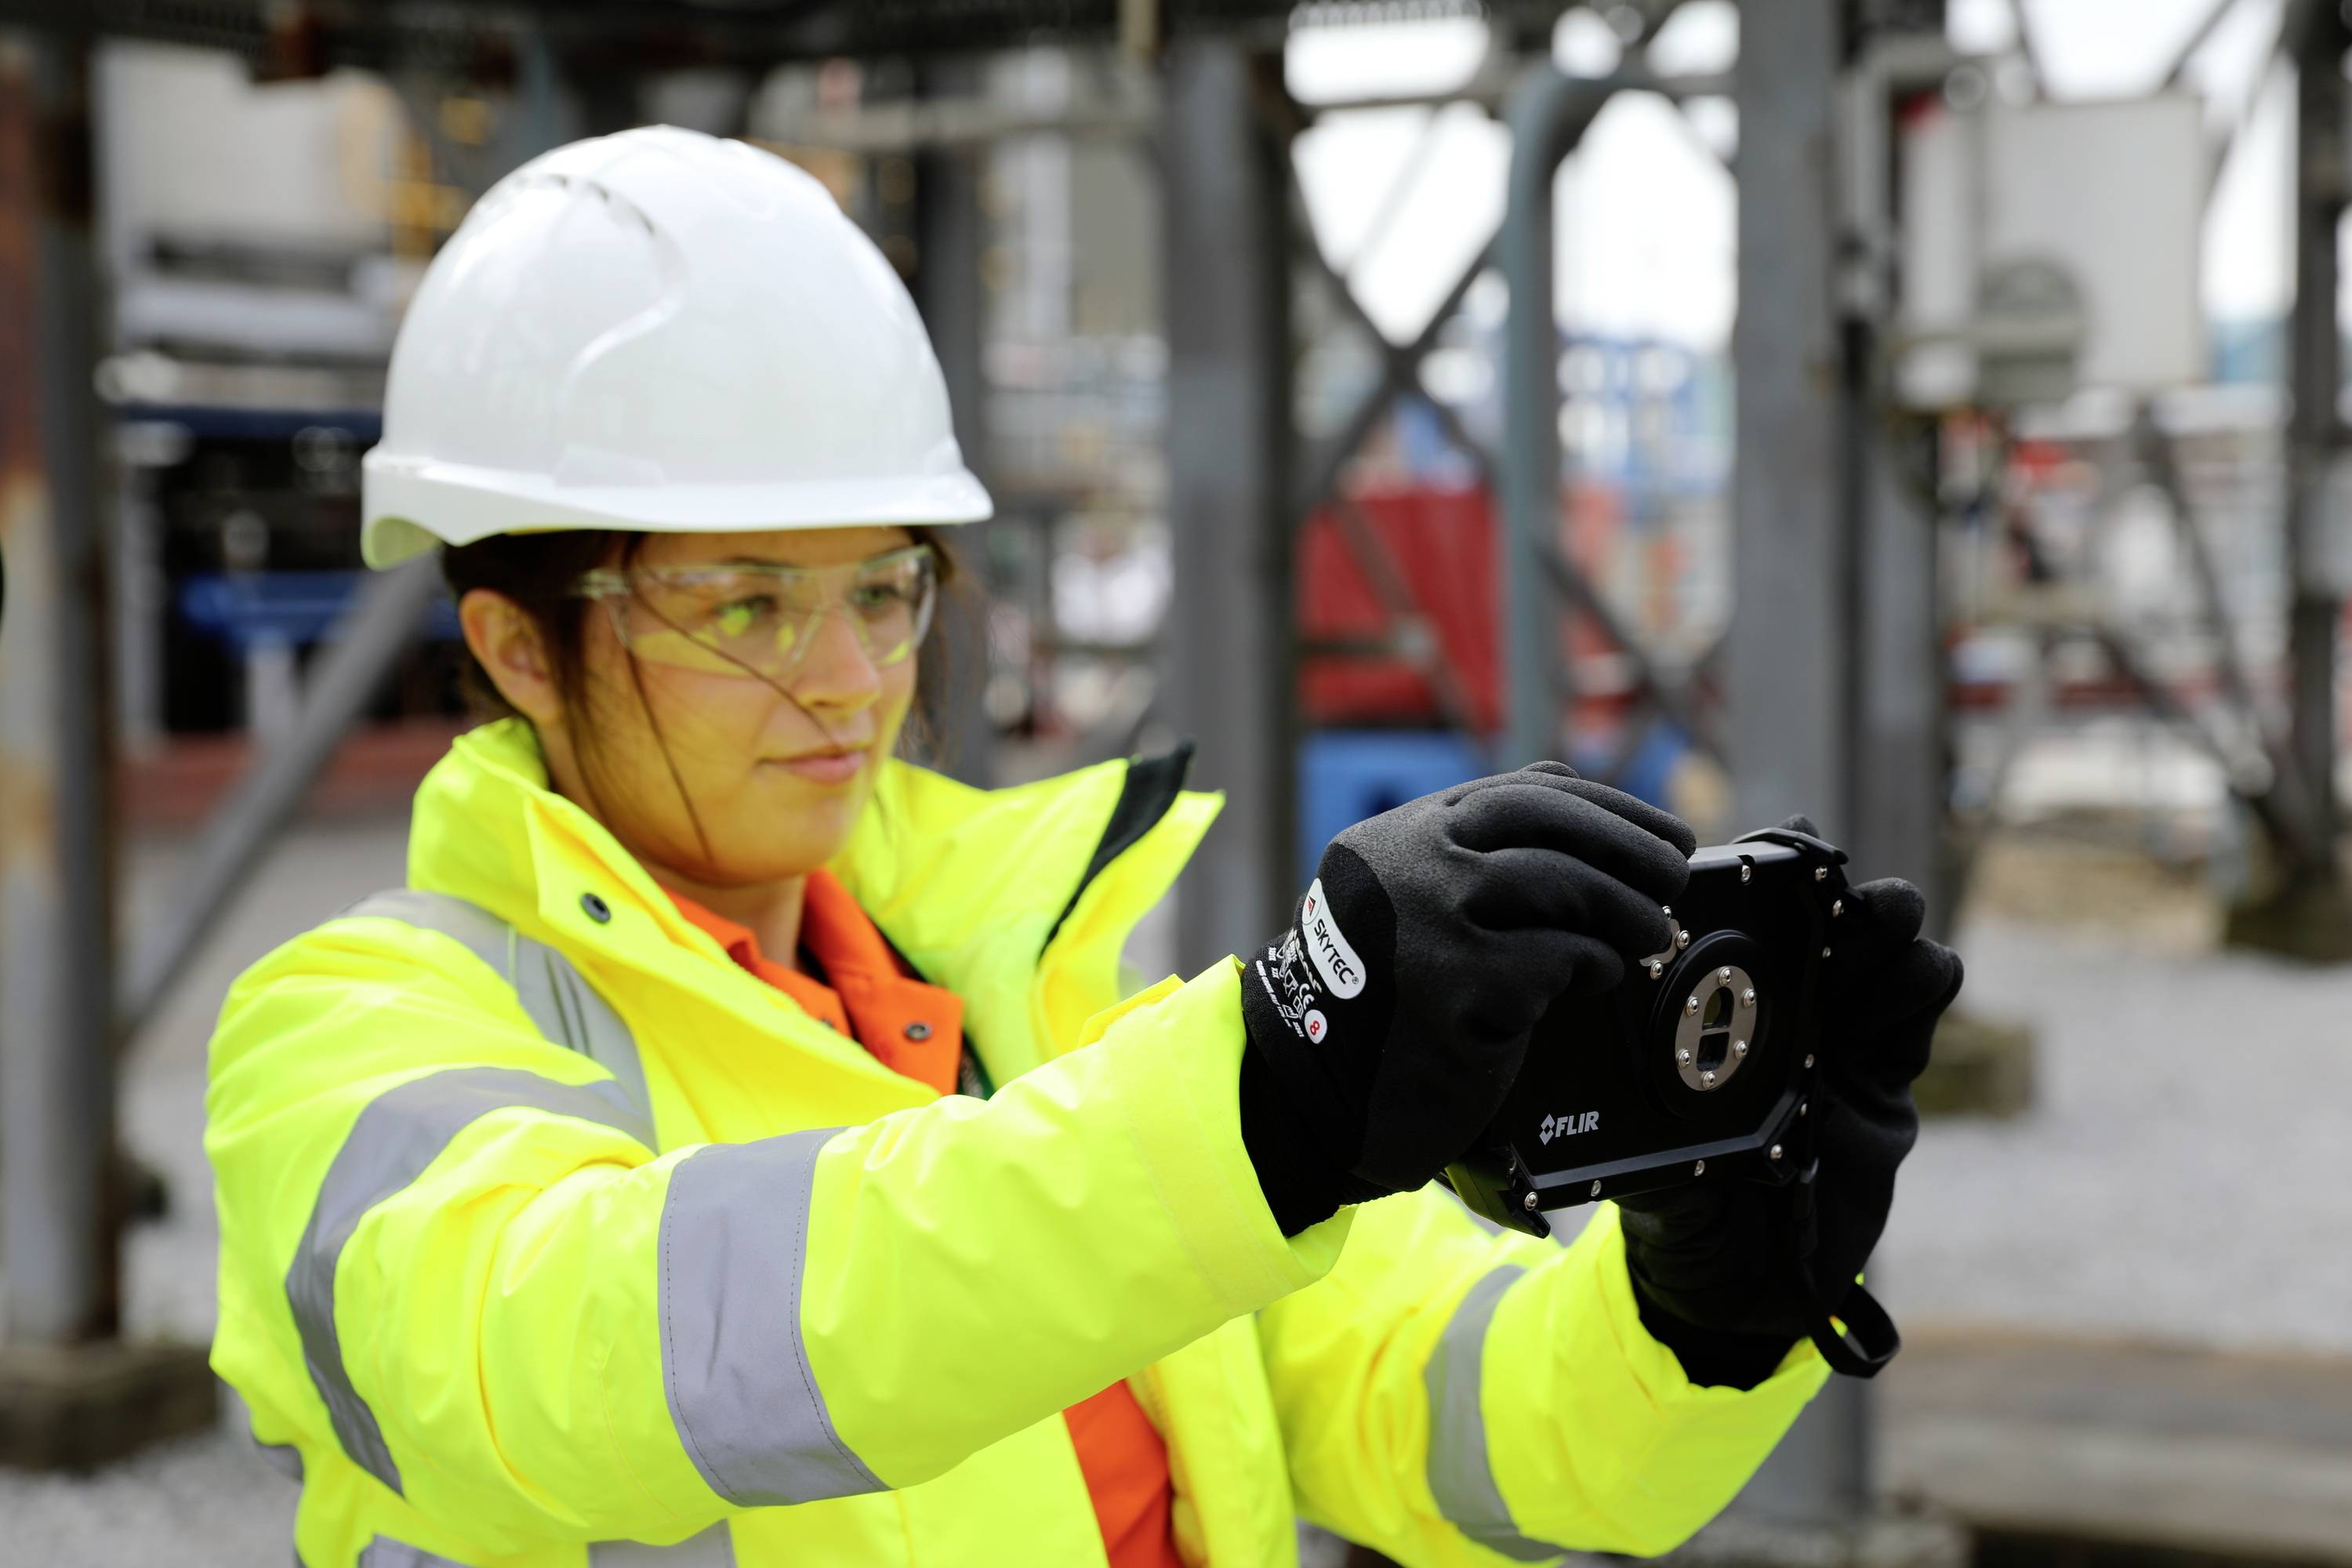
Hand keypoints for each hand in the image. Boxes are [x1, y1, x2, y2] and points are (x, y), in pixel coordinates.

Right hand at [1236, 762, 1695, 1233]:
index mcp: (1402, 835)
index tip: (1662, 832)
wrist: (1316, 1089)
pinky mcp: (1457, 988)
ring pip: (1560, 884)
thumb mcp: (1411, 901)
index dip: (1610, 809)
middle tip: (1675, 875)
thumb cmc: (1384, 998)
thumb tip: (1603, 832)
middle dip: (1631, 849)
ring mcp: (1430, 922)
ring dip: (1625, 908)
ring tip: (1651, 931)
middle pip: (1548, 827)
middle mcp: (1410, 865)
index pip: (1524, 792)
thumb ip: (1479, 859)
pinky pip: (1556, 960)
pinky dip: (1594, 964)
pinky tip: (1597, 978)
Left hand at [1617, 817, 1962, 1383]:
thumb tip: (1593, 1111)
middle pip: (1824, 929)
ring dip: (1889, 931)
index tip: (1781, 849)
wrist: (1736, 1286)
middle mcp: (1778, 1013)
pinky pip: (1912, 1022)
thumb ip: (1635, 1132)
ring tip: (1885, 918)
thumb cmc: (1678, 1206)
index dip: (1772, 877)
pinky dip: (1919, 988)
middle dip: (1844, 894)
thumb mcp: (1642, 1159)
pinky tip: (1915, 976)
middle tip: (1846, 888)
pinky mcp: (1883, 1085)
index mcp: (1714, 1009)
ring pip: (1878, 961)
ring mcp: (1835, 1043)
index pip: (1748, 922)